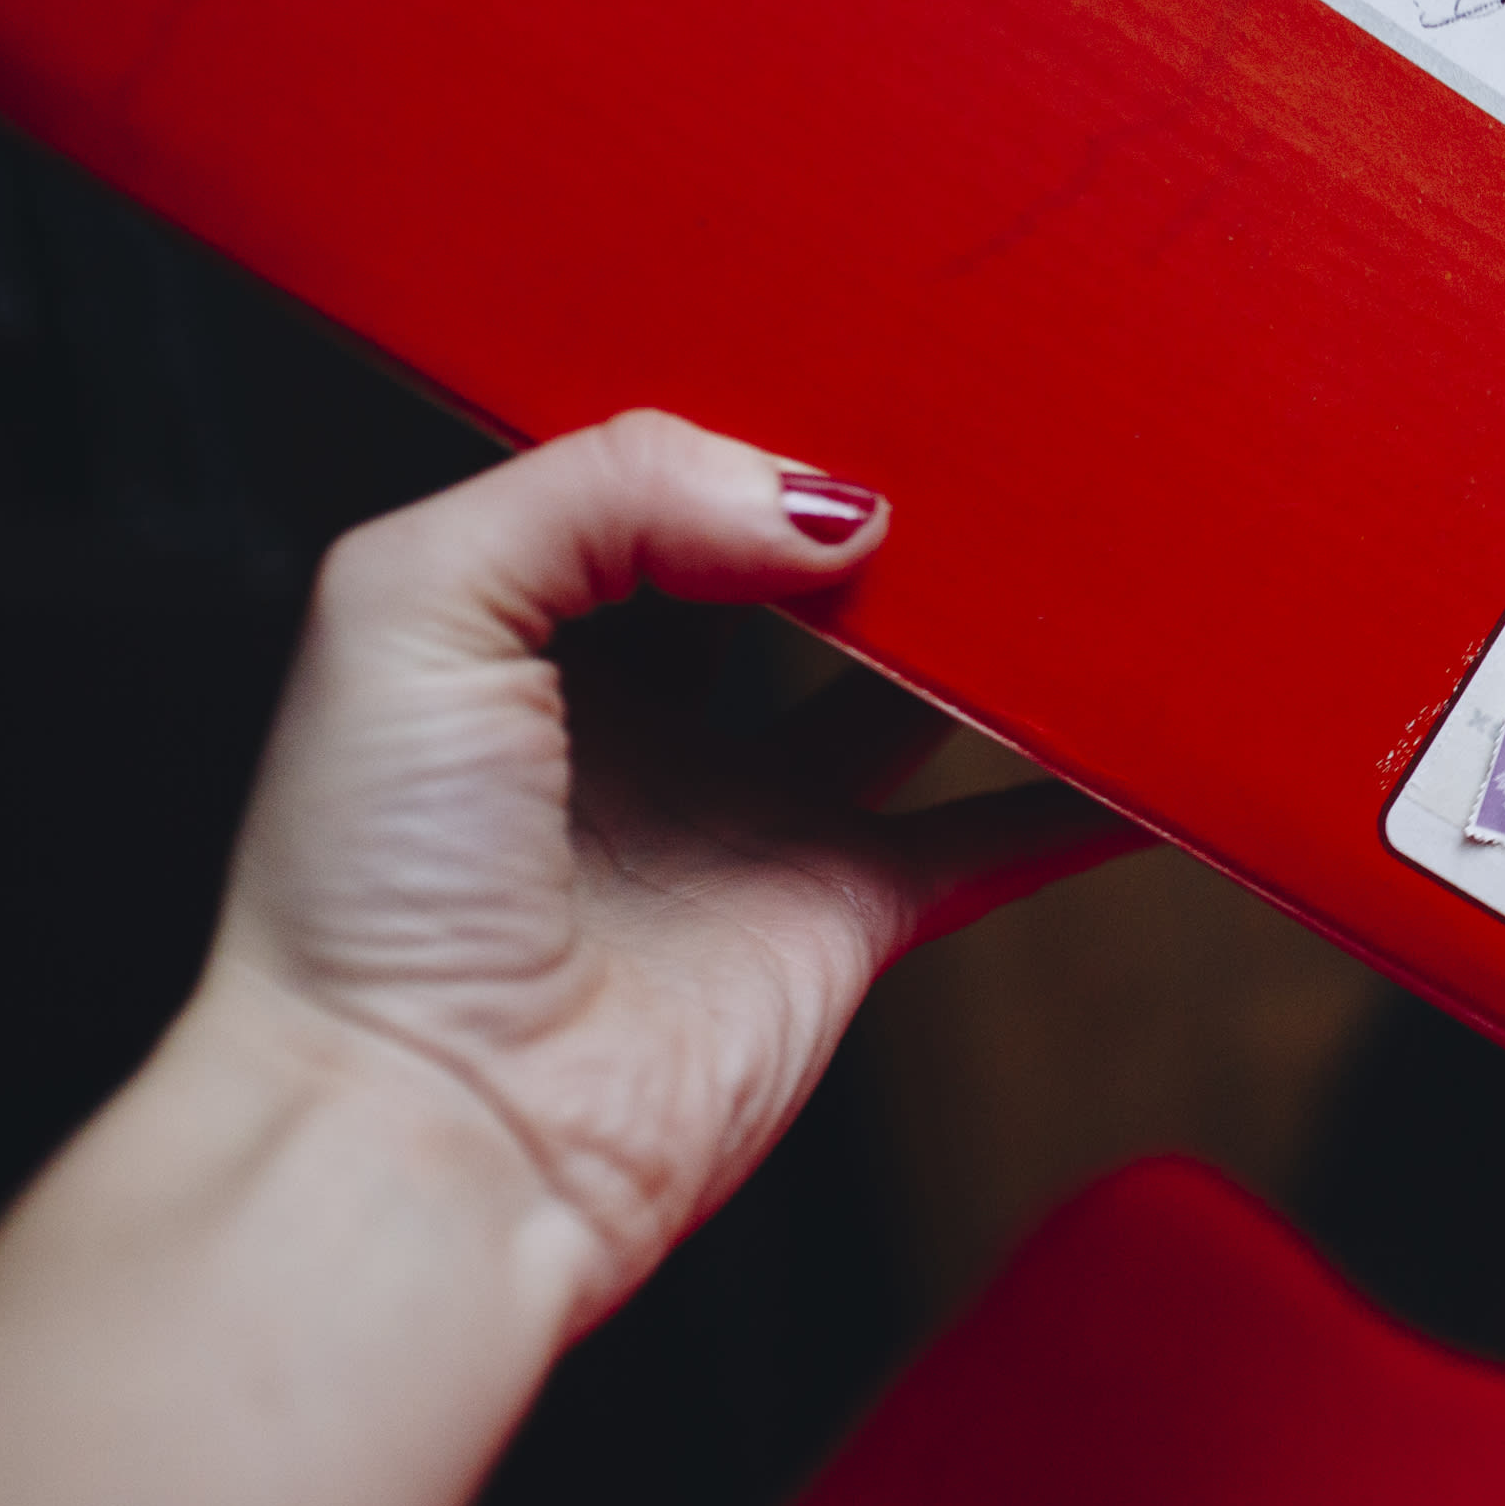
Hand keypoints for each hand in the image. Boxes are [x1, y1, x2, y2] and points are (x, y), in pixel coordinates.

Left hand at [211, 407, 1140, 1325]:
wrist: (423, 1133)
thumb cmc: (363, 893)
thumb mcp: (416, 600)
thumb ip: (611, 492)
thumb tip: (825, 509)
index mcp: (521, 640)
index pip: (655, 489)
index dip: (740, 431)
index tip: (839, 372)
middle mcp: (644, 728)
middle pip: (796, 580)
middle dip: (875, 509)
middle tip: (969, 432)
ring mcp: (752, 823)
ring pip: (909, 691)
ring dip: (984, 632)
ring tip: (1067, 544)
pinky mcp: (845, 917)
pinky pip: (992, 838)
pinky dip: (1080, 799)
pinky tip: (1142, 746)